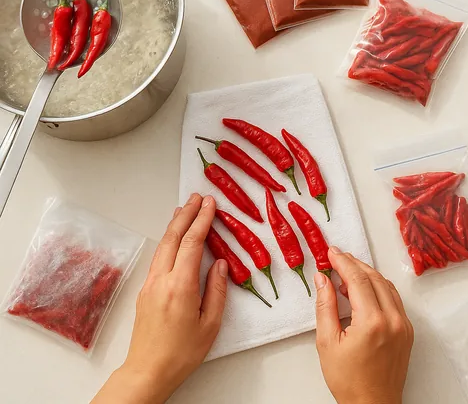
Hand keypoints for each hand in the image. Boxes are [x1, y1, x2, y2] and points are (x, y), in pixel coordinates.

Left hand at [92, 194, 226, 403]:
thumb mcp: (210, 324)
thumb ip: (217, 290)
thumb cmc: (182, 353)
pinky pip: (158, 257)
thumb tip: (221, 265)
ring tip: (183, 209)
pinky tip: (174, 237)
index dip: (202, 221)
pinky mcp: (145, 291)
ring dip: (174, 225)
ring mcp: (150, 284)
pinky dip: (168, 241)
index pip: (193, 244)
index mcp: (181, 286)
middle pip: (173, 238)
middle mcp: (161, 280)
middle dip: (186, 214)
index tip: (210, 204)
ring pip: (163, 246)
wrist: (148, 370)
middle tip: (197, 197)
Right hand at [315, 247, 413, 403]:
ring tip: (346, 273)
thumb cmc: (349, 381)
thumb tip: (323, 279)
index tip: (331, 252)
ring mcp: (404, 325)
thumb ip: (325, 306)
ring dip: (368, 275)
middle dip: (355, 264)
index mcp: (373, 322)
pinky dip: (378, 289)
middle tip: (337, 257)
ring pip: (387, 286)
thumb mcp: (328, 343)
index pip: (357, 279)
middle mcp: (394, 319)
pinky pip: (394, 300)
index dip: (343, 262)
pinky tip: (363, 291)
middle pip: (374, 278)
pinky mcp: (407, 330)